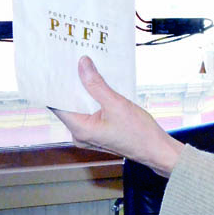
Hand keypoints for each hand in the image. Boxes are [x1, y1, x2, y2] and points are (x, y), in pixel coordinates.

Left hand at [52, 56, 183, 176]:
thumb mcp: (116, 103)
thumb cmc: (138, 133)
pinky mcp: (97, 133)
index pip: (58, 103)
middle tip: (76, 63)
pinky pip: (89, 113)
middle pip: (68, 105)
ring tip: (89, 72)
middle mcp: (80, 134)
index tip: (59, 66)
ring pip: (80, 108)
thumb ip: (96, 84)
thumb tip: (82, 64)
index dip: (57, 85)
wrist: (156, 150)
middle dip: (73, 85)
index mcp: (80, 129)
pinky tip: (100, 88)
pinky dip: (93, 100)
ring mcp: (89, 135)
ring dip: (85, 92)